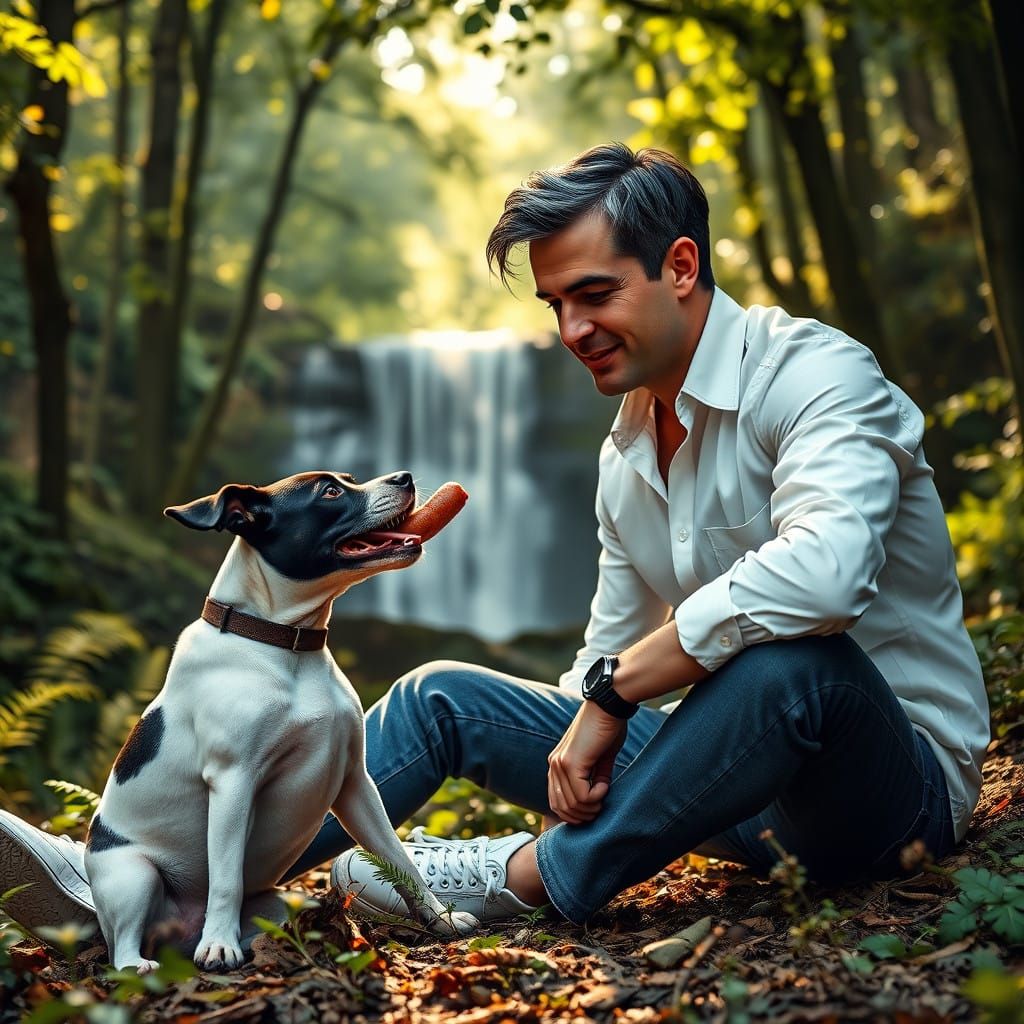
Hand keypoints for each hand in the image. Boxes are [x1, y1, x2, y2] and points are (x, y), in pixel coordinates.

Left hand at [547, 701, 626, 824]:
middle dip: (584, 814)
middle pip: (562, 809)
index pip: (556, 803)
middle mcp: (553, 765)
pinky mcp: (571, 763)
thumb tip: (594, 802)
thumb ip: (593, 779)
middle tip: (601, 804)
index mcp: (557, 764)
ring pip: (572, 805)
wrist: (609, 705)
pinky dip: (596, 797)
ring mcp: (560, 764)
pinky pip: (581, 796)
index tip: (595, 806)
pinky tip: (605, 784)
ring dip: (592, 806)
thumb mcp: (599, 760)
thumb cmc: (608, 728)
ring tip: (605, 792)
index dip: (576, 813)